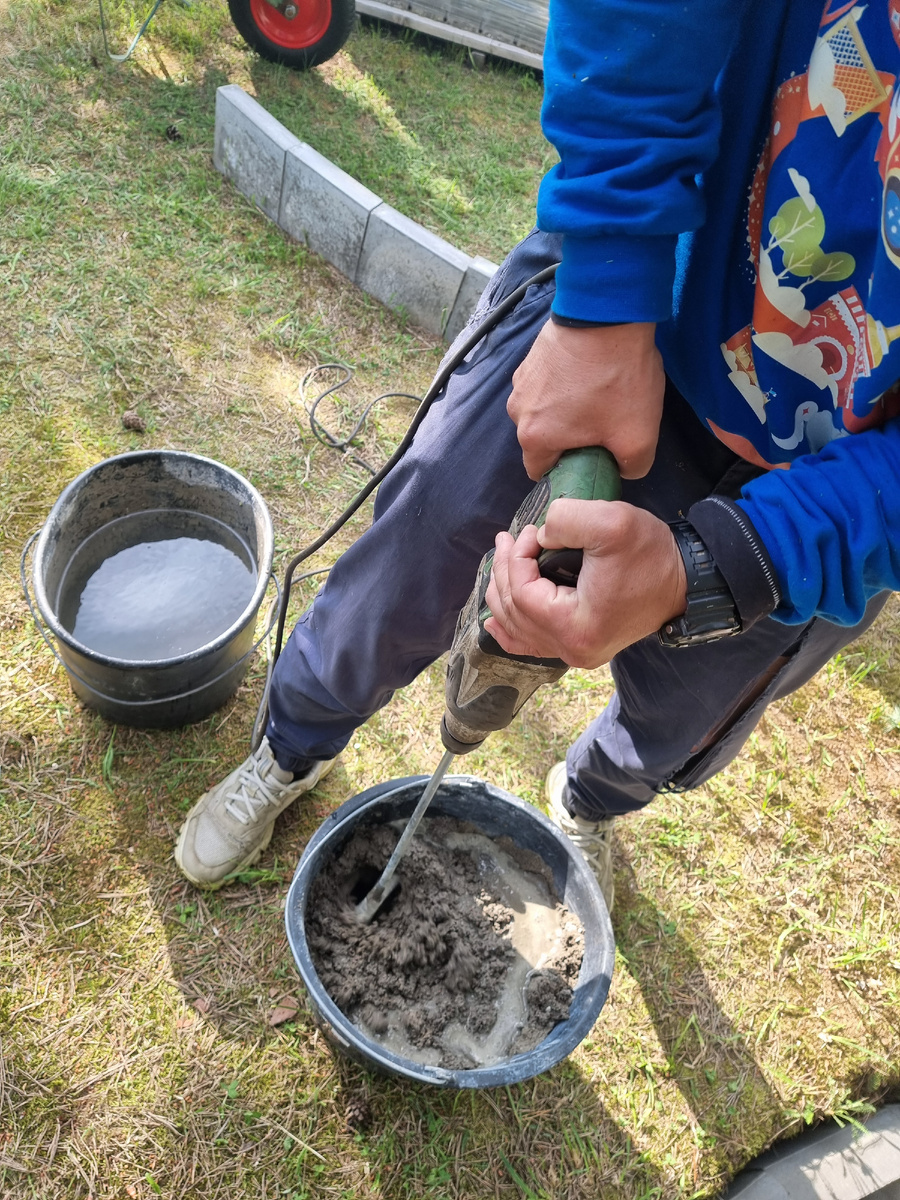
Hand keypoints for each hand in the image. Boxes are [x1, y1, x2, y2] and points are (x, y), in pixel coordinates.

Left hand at [483, 500, 686, 667]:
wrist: (685, 579)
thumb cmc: (652, 555)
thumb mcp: (611, 522)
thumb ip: (566, 519)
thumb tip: (541, 535)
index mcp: (575, 627)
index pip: (522, 593)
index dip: (516, 559)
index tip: (529, 532)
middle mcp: (572, 650)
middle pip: (514, 612)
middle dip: (503, 571)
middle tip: (505, 539)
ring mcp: (575, 652)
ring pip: (518, 628)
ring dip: (503, 593)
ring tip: (501, 561)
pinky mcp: (581, 646)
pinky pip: (532, 644)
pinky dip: (511, 629)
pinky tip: (494, 621)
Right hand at [507, 319, 664, 480]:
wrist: (608, 312)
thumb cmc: (617, 379)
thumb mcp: (639, 437)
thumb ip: (631, 468)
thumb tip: (623, 469)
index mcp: (534, 437)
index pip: (542, 474)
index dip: (569, 474)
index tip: (595, 460)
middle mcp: (517, 410)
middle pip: (544, 441)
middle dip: (571, 440)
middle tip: (606, 423)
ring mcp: (521, 380)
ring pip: (546, 412)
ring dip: (568, 411)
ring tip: (600, 394)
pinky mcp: (531, 357)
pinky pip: (547, 385)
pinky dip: (566, 386)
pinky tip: (592, 374)